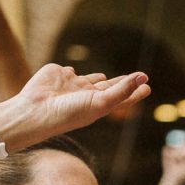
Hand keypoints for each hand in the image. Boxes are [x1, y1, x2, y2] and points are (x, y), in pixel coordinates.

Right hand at [0, 65, 149, 152]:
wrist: (37, 110)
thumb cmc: (69, 112)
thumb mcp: (100, 102)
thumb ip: (122, 90)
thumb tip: (144, 79)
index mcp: (99, 105)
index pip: (122, 97)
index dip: (135, 92)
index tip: (147, 86)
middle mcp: (87, 96)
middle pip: (110, 88)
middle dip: (123, 84)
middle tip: (136, 78)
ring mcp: (73, 86)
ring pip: (91, 80)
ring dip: (100, 79)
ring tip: (108, 79)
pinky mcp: (59, 74)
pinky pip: (70, 71)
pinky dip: (72, 71)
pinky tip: (73, 72)